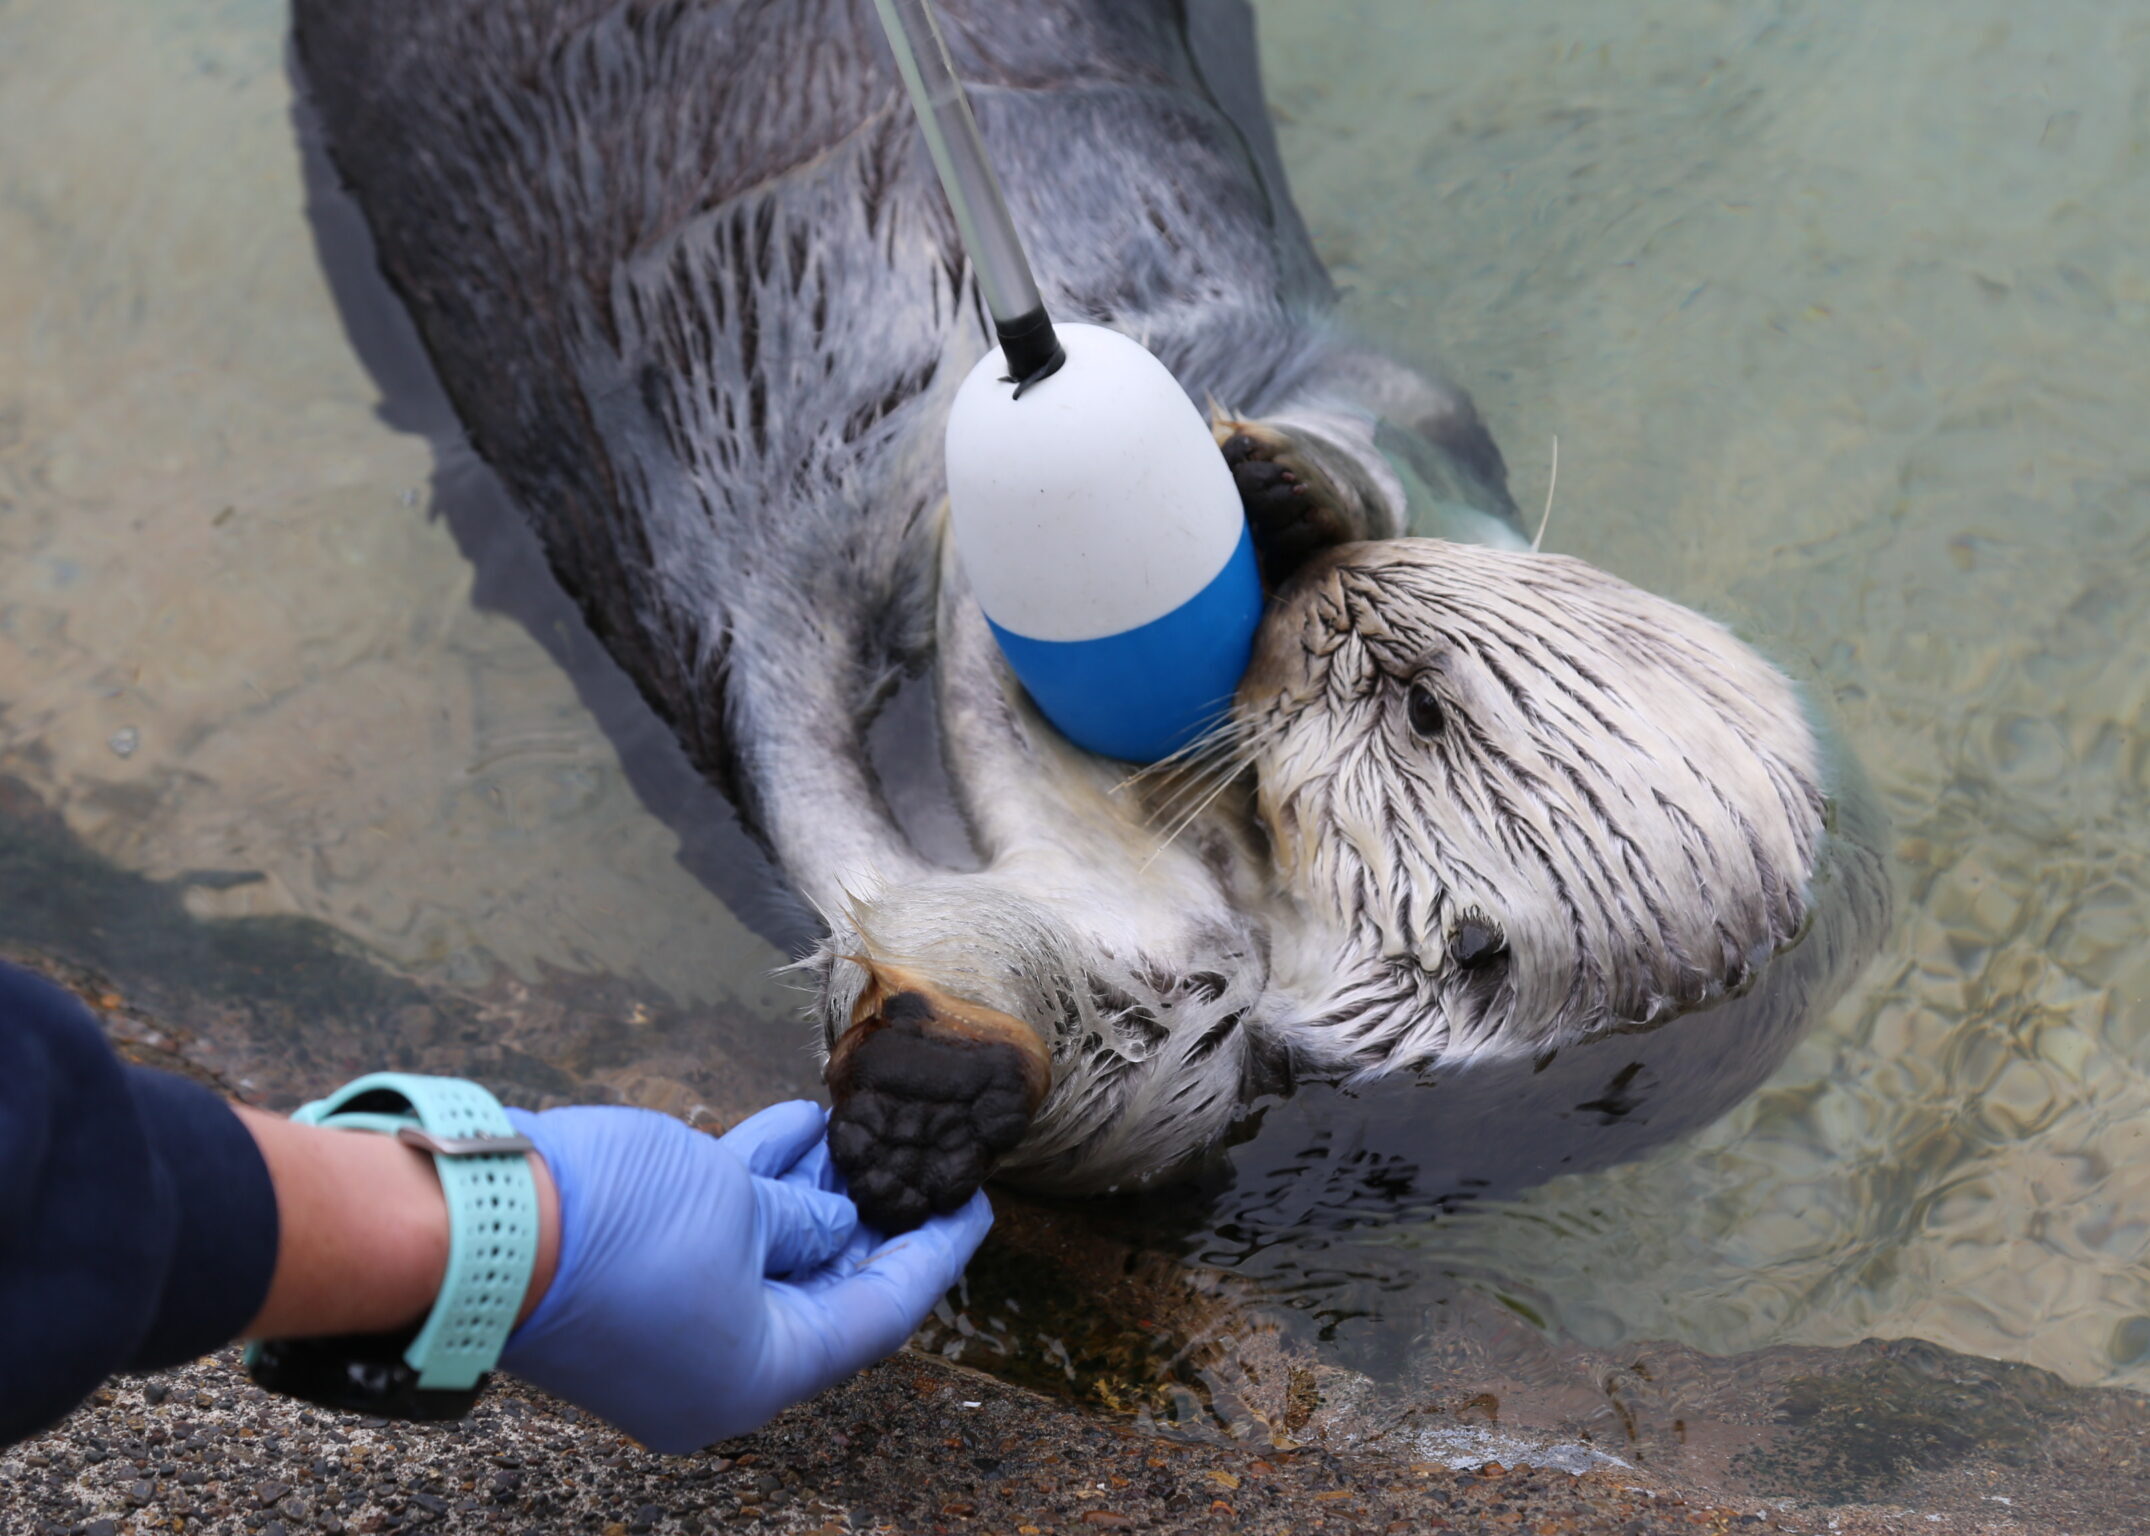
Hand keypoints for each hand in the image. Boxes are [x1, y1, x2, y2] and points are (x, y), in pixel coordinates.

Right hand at [498, 1100, 990, 1452]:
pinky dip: (755, 1187)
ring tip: (854, 1126)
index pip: (877, 1317)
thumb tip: (833, 1224)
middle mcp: (714, 1369)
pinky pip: (716, 1243)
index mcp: (755, 1375)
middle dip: (870, 1219)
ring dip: (813, 1192)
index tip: (976, 1204)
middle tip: (917, 1163)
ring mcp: (669, 1330)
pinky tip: (792, 1124)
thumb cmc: (615, 1225)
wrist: (471, 1220)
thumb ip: (806, 1218)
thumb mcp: (738, 1207)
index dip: (934, 1254)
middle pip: (823, 1293)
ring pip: (768, 1258)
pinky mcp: (631, 1286)